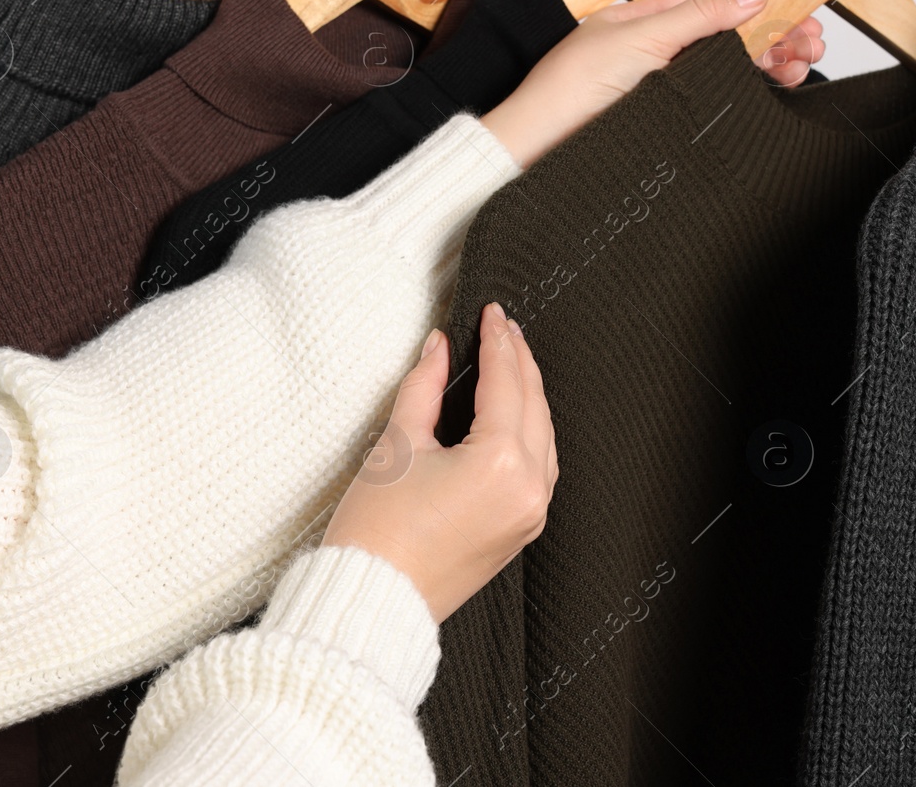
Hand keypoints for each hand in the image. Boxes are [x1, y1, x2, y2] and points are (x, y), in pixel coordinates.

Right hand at [323, 304, 557, 622]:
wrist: (372, 603)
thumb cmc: (375, 532)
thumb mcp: (397, 445)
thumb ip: (424, 387)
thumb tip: (439, 348)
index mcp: (501, 462)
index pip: (507, 382)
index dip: (498, 340)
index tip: (492, 312)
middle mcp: (528, 488)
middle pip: (534, 405)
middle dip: (519, 361)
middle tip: (503, 327)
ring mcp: (531, 513)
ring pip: (544, 436)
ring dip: (529, 396)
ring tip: (510, 361)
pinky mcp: (521, 531)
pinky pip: (540, 468)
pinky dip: (530, 434)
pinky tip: (513, 414)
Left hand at [481, 0, 825, 166]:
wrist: (539, 152)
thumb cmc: (570, 92)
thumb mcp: (641, 37)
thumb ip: (700, 16)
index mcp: (644, 22)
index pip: (711, 2)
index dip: (755, 3)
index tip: (795, 7)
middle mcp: (657, 54)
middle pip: (728, 38)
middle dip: (774, 36)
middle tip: (813, 42)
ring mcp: (663, 90)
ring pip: (729, 71)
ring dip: (770, 63)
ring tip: (803, 65)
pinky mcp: (667, 124)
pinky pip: (719, 103)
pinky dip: (751, 95)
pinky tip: (776, 89)